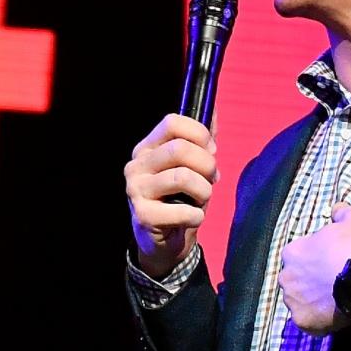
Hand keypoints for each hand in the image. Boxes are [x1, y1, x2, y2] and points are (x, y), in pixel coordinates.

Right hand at [125, 114, 218, 278]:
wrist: (162, 243)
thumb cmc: (178, 200)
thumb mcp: (190, 167)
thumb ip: (200, 140)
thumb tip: (214, 108)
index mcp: (147, 148)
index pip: (171, 122)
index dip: (199, 133)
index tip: (210, 150)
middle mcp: (136, 165)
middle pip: (179, 148)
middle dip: (206, 164)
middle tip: (212, 179)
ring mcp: (136, 190)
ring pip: (182, 177)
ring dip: (204, 191)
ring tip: (202, 200)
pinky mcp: (142, 215)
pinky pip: (183, 210)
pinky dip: (197, 216)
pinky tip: (193, 218)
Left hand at [279, 202, 350, 334]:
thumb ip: (342, 213)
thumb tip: (337, 208)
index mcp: (292, 252)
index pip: (298, 258)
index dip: (314, 262)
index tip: (329, 265)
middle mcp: (286, 276)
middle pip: (296, 281)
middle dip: (310, 282)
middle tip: (332, 285)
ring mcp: (293, 300)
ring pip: (300, 302)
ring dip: (312, 302)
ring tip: (334, 302)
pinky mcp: (303, 320)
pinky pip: (308, 321)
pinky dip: (318, 320)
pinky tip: (332, 316)